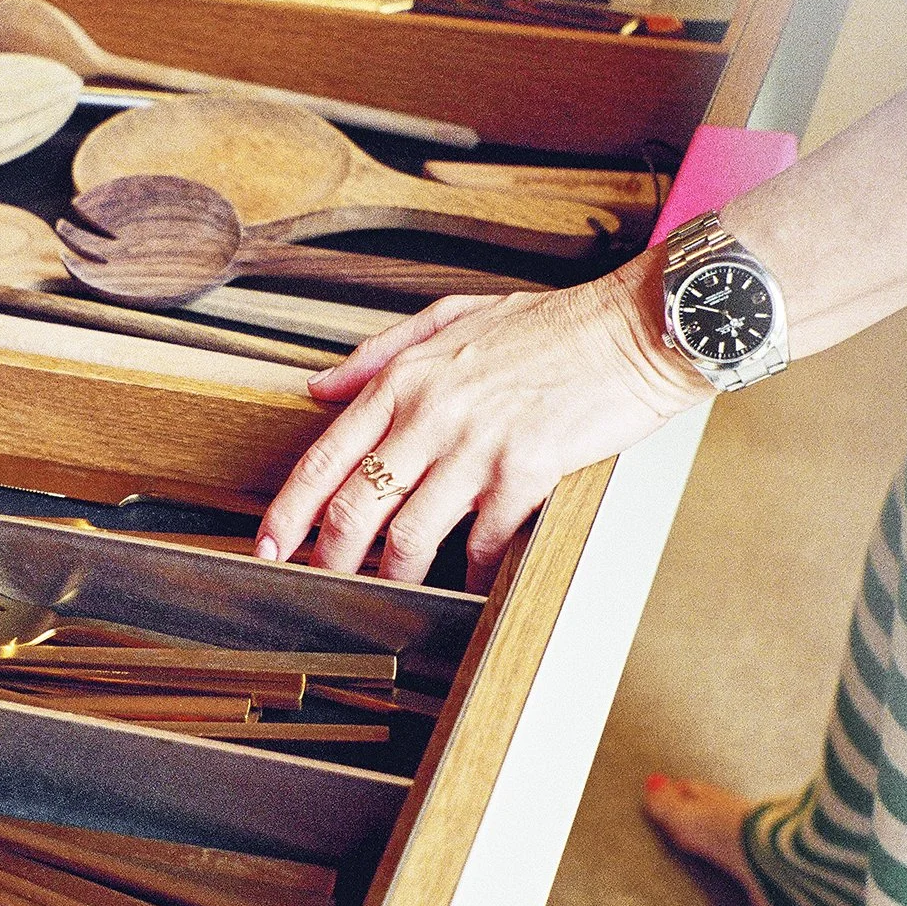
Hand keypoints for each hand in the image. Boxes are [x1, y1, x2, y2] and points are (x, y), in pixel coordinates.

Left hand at [256, 249, 708, 589]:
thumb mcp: (454, 316)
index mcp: (406, 378)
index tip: (270, 546)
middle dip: (330, 558)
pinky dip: (471, 571)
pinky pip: (481, 542)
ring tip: (395, 589)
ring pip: (408, 535)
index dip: (288, 511)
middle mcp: (431, 413)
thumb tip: (320, 386)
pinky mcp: (526, 471)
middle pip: (353, 507)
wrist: (636, 328)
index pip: (325, 456)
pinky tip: (471, 579)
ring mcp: (477, 445)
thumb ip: (381, 352)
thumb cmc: (554, 325)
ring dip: (395, 574)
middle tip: (324, 583)